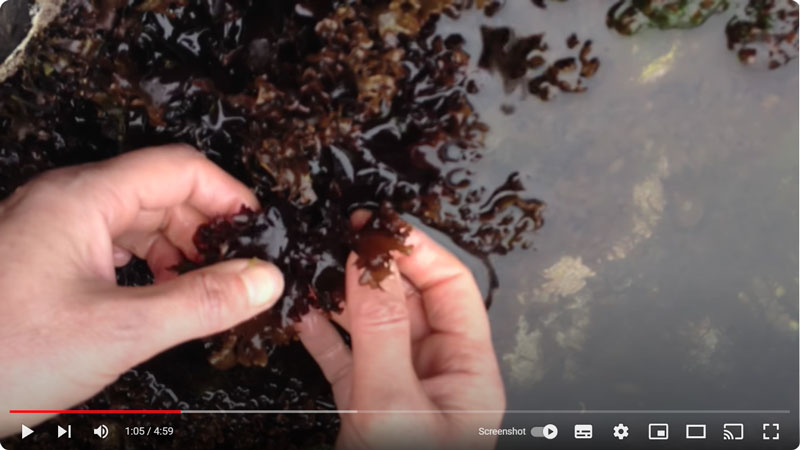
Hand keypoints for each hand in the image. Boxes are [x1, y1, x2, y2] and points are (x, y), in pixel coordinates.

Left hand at [0, 146, 283, 436]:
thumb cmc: (1, 353)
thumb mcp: (117, 330)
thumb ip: (200, 302)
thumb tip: (265, 280)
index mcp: (82, 199)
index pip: (179, 169)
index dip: (228, 195)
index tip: (259, 232)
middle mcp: (66, 202)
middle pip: (160, 191)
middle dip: (206, 227)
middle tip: (238, 271)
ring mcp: (51, 229)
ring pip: (136, 219)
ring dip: (178, 248)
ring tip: (205, 288)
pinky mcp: (44, 259)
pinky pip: (112, 245)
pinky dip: (148, 264)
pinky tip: (160, 295)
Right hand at [297, 220, 505, 449]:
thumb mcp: (394, 403)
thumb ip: (381, 332)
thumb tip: (366, 265)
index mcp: (468, 371)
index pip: (451, 288)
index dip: (416, 252)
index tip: (379, 227)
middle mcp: (437, 375)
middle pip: (410, 301)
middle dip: (374, 269)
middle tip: (344, 238)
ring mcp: (400, 389)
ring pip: (373, 326)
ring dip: (343, 298)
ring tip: (317, 268)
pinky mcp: (365, 406)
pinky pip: (345, 357)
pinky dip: (323, 334)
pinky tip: (303, 314)